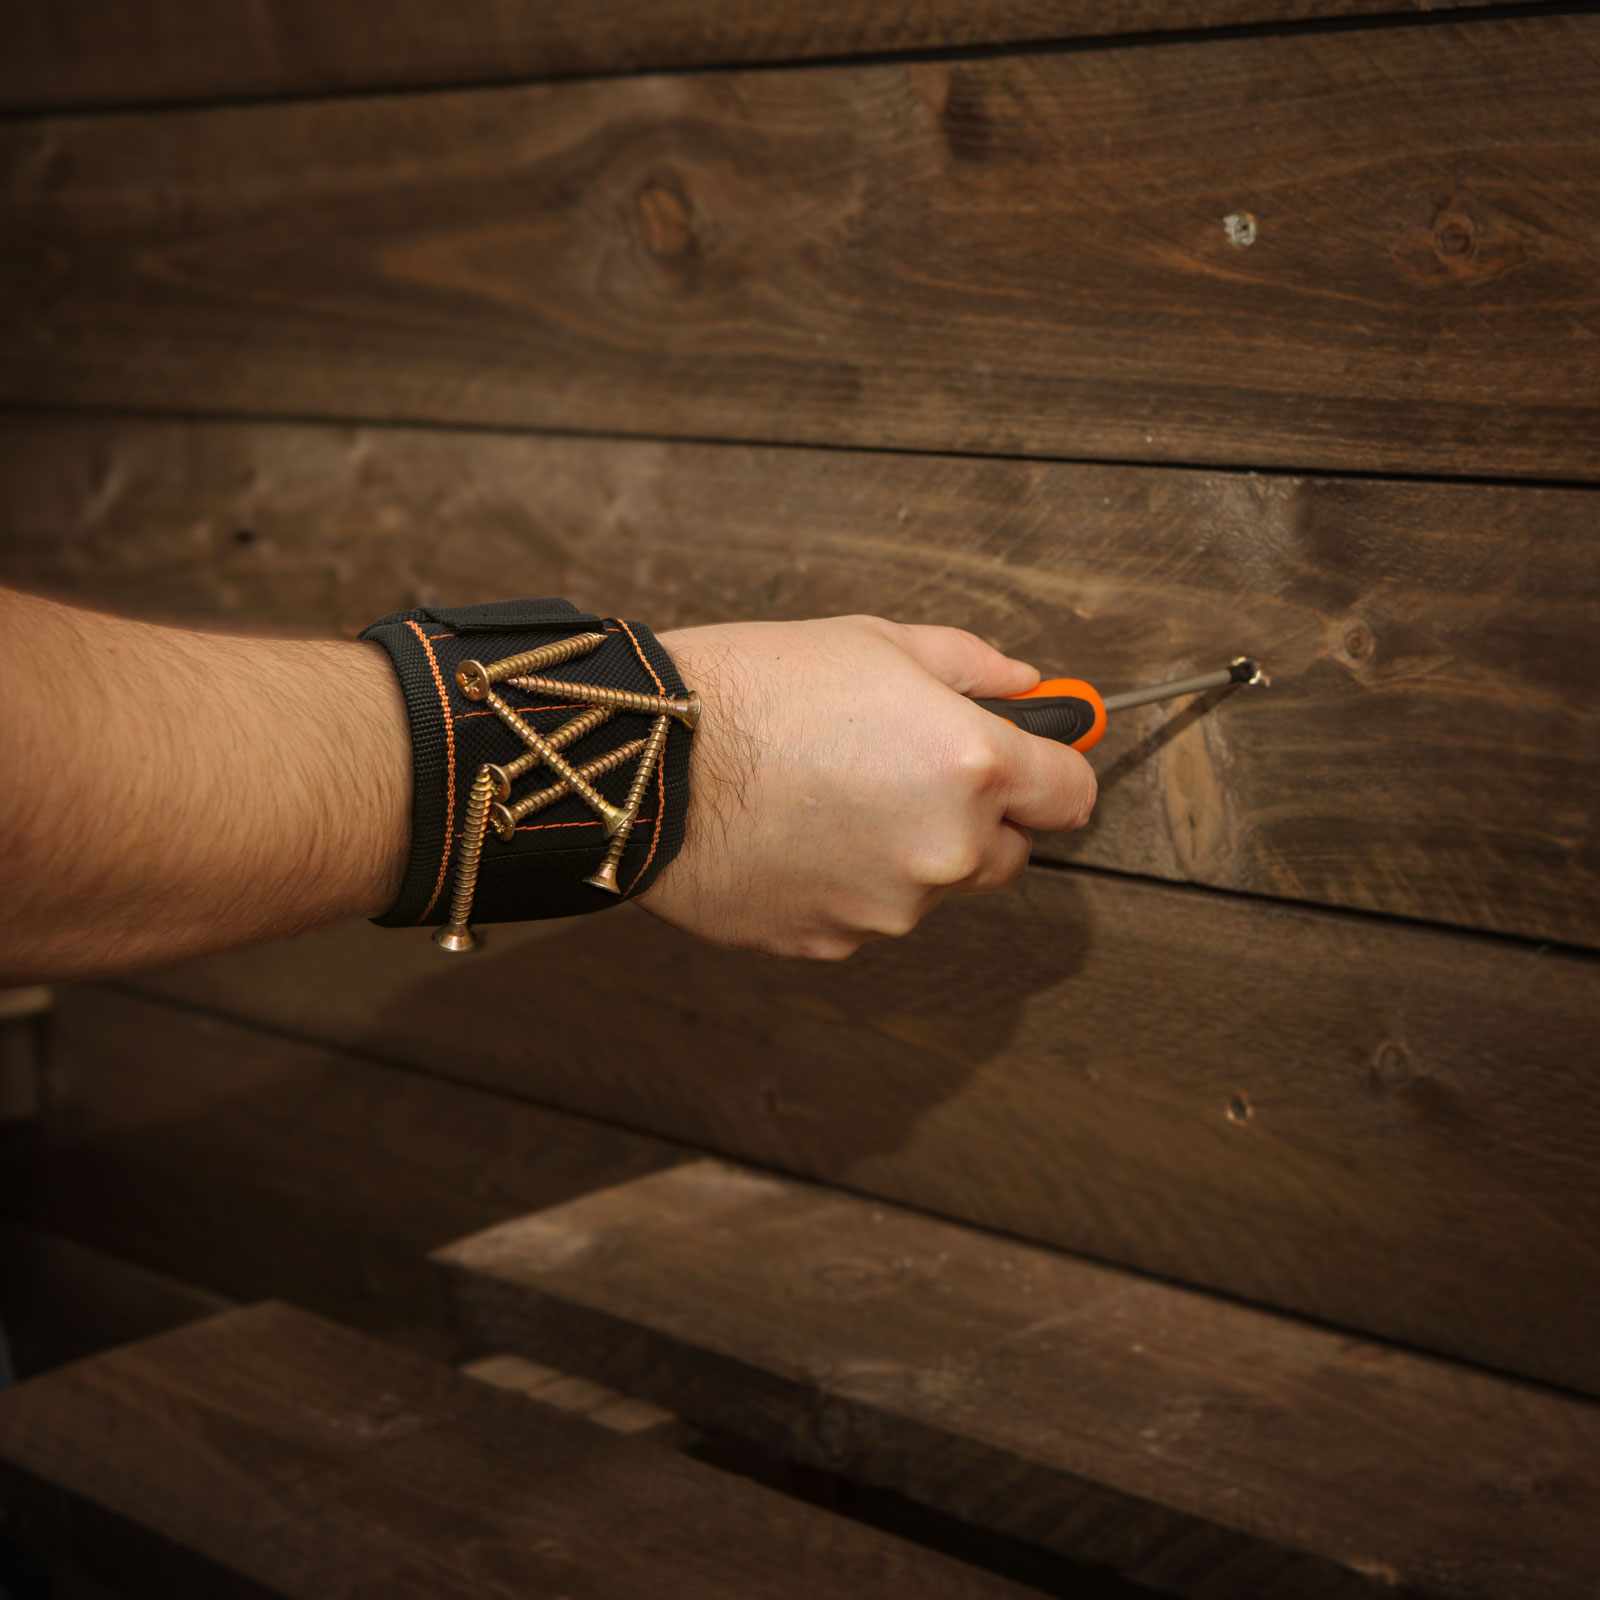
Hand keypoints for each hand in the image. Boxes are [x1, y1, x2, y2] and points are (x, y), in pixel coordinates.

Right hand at [640, 615, 1096, 958]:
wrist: (646, 759)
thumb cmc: (757, 685)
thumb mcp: (875, 640)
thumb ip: (973, 667)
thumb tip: (1027, 686)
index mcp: (973, 767)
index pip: (1070, 796)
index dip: (1053, 774)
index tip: (1032, 765)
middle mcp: (945, 851)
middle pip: (1008, 854)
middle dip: (975, 820)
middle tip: (901, 772)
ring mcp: (888, 910)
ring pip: (929, 889)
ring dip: (902, 855)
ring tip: (826, 800)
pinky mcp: (831, 944)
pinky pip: (863, 916)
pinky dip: (843, 886)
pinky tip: (792, 838)